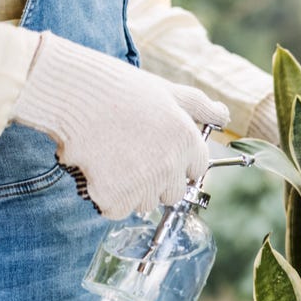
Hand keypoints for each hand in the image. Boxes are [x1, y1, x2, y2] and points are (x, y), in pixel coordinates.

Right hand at [12, 33, 229, 218]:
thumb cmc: (122, 89)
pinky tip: (99, 170)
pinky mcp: (114, 197)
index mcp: (187, 142)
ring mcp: (143, 184)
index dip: (179, 162)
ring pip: (145, 203)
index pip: (197, 170)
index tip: (160, 151)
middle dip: (157, 180)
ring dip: (131, 190)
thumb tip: (224, 116)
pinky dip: (107, 197)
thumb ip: (200, 107)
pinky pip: (117, 210)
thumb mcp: (168, 91)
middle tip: (133, 155)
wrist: (76, 94)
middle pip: (172, 192)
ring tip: (113, 159)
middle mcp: (170, 167)